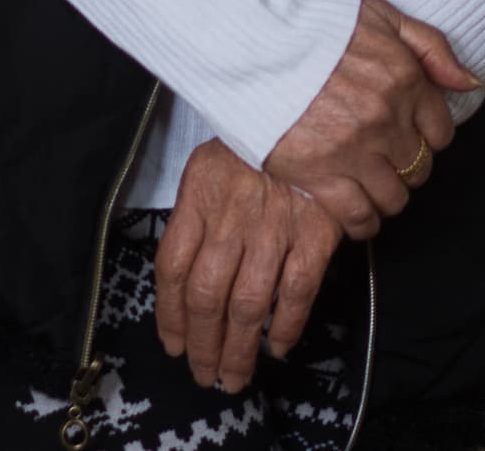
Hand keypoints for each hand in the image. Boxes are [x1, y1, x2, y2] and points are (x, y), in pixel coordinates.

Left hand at [154, 140, 345, 393]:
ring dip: (239, 350)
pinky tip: (277, 347)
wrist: (313, 108)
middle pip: (207, 296)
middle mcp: (230, 217)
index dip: (170, 315)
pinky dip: (285, 326)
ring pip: (247, 304)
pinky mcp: (314, 233)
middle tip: (204, 375)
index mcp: (198, 196)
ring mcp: (273, 227)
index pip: (173, 267)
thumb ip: (195, 214)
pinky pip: (296, 292)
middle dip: (203, 346)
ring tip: (235, 377)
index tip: (174, 345)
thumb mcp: (210, 163)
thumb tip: (183, 273)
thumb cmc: (257, 142)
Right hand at [259, 0, 480, 235]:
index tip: (407, 135)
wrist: (253, 40)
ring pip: (394, 197)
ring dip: (386, 195)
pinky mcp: (320, 173)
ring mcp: (353, 148)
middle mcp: (385, 117)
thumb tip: (469, 82)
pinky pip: (359, 216)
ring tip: (370, 184)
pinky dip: (363, 222)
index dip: (425, 137)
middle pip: (419, 168)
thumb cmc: (314, 25)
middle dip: (406, 166)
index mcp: (404, 79)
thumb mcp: (381, 15)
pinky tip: (357, 212)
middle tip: (385, 159)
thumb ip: (432, 47)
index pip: (440, 133)